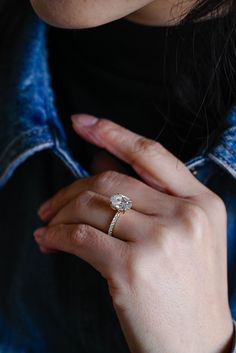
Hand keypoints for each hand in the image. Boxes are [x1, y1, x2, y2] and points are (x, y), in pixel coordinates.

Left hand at [34, 114, 233, 352]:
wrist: (199, 345)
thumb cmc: (189, 289)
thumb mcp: (183, 235)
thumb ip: (146, 195)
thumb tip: (101, 161)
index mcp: (202, 202)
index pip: (150, 153)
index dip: (113, 132)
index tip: (83, 122)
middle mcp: (185, 215)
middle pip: (111, 180)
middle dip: (72, 188)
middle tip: (50, 205)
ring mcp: (160, 241)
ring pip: (92, 205)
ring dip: (61, 213)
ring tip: (48, 226)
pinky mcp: (133, 268)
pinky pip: (80, 237)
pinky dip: (56, 236)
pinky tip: (47, 242)